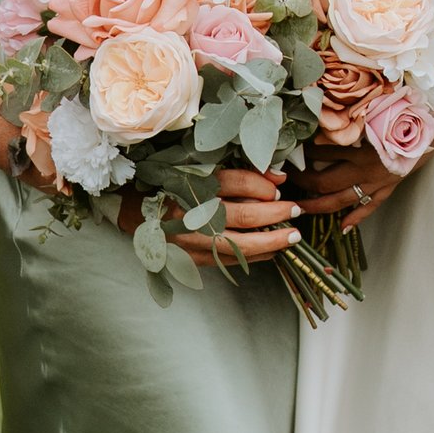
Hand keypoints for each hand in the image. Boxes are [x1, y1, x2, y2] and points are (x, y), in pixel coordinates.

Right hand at [175, 162, 300, 268]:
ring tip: (293, 236)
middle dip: (275, 214)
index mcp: (193, 184)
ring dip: (272, 241)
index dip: (263, 186)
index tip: (278, 189)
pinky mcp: (192, 259)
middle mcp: (192, 213)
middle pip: (243, 215)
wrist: (137, 213)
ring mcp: (192, 240)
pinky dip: (255, 256)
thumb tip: (280, 179)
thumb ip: (243, 174)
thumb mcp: (202, 172)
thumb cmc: (173, 187)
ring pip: (240, 245)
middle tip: (296, 210)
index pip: (237, 182)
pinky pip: (231, 261)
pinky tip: (272, 250)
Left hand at [294, 93, 433, 232]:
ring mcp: (377, 180)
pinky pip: (370, 207)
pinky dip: (356, 218)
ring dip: (317, 206)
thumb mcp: (375, 106)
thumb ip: (350, 113)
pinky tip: (342, 227)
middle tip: (283, 185)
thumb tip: (319, 111)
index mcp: (361, 142)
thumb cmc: (404, 109)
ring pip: (341, 200)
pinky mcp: (389, 187)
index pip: (321, 151)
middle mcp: (366, 165)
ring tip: (298, 210)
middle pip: (324, 181)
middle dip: (302, 185)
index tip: (284, 153)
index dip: (300, 153)